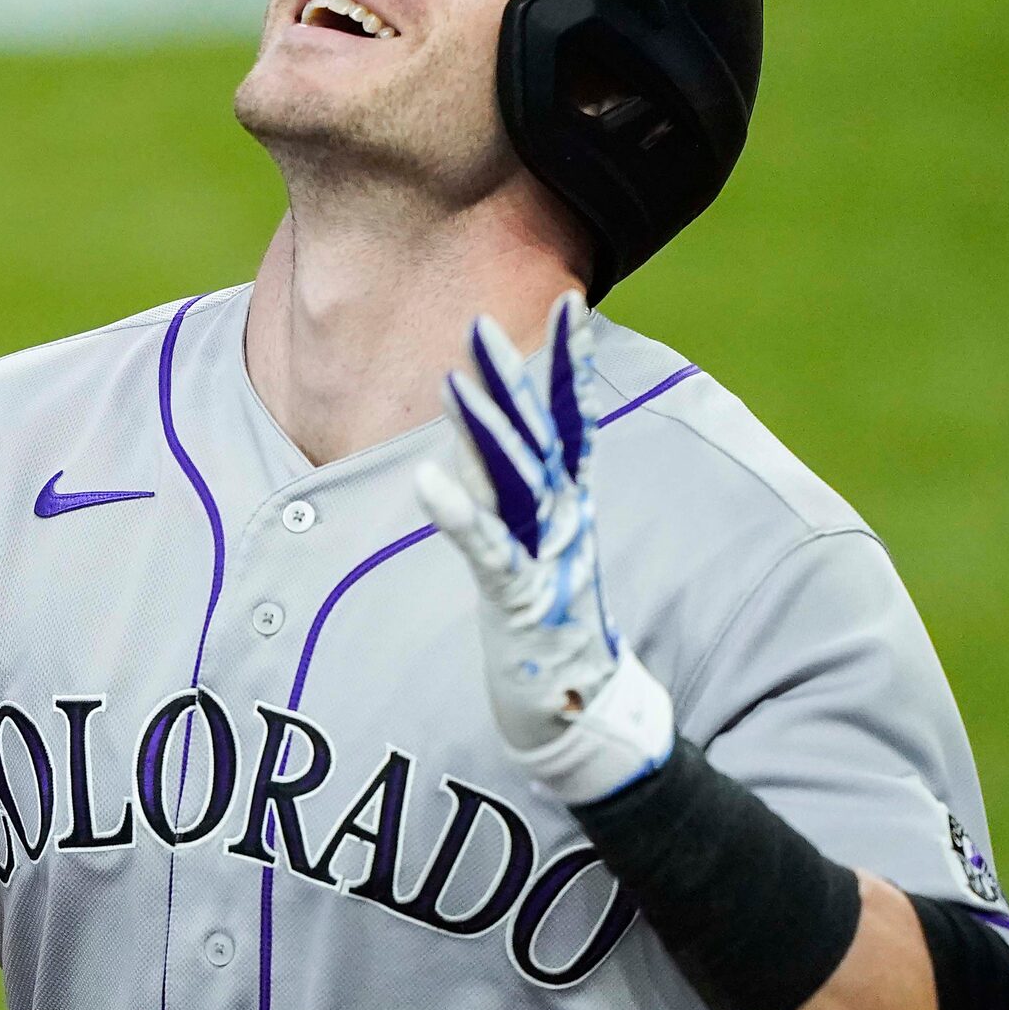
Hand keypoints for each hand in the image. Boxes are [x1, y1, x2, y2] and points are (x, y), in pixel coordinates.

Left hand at [414, 292, 673, 805]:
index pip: (571, 418)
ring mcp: (546, 556)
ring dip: (487, 431)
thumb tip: (493, 438)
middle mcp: (565, 519)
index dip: (569, 362)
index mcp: (569, 501)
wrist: (579, 706)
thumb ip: (521, 490)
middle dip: (513, 377)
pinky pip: (488, 551)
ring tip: (455, 384)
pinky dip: (460, 515)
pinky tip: (428, 482)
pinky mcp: (522, 599)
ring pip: (516, 482)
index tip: (571, 303)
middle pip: (539, 434)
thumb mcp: (537, 544)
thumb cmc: (552, 621)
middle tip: (483, 321)